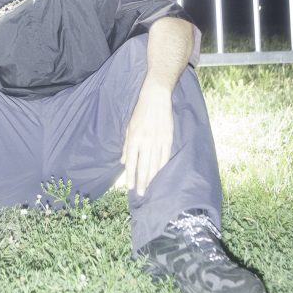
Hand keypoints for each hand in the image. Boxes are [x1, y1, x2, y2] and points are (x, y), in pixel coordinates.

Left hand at [121, 80, 173, 195]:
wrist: (156, 98)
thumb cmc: (140, 112)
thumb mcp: (129, 127)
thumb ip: (126, 145)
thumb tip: (123, 162)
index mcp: (134, 138)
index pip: (132, 162)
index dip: (130, 176)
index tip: (129, 187)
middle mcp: (146, 141)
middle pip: (143, 166)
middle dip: (141, 182)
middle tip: (140, 194)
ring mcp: (158, 141)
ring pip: (155, 164)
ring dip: (151, 178)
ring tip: (149, 188)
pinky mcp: (168, 138)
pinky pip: (165, 157)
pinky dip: (161, 167)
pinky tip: (159, 175)